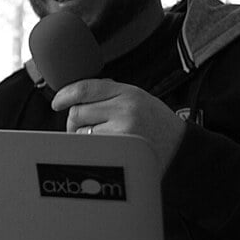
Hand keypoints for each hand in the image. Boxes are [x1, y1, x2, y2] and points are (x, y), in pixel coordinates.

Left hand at [51, 78, 185, 171]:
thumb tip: (74, 96)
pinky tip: (106, 150)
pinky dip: (90, 149)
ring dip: (83, 137)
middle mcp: (125, 109)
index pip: (85, 88)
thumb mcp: (138, 99)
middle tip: (87, 128)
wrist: (182, 149)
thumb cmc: (156, 125)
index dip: (65, 95)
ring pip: (80, 132)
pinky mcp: (120, 150)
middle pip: (77, 112)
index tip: (57, 102)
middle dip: (75, 121)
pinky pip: (89, 148)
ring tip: (104, 140)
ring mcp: (122, 131)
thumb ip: (110, 95)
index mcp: (129, 92)